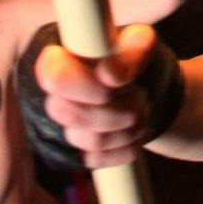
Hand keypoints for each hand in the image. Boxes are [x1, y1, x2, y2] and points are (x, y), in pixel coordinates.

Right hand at [18, 24, 182, 169]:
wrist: (149, 85)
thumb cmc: (138, 58)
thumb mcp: (143, 42)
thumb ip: (132, 48)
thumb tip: (108, 74)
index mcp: (59, 59)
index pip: (53, 79)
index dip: (86, 87)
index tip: (115, 83)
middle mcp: (54, 94)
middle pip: (72, 116)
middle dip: (119, 110)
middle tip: (141, 96)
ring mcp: (65, 125)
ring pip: (91, 141)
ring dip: (129, 128)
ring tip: (144, 109)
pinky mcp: (76, 150)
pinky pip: (96, 160)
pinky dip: (126, 148)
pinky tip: (138, 132)